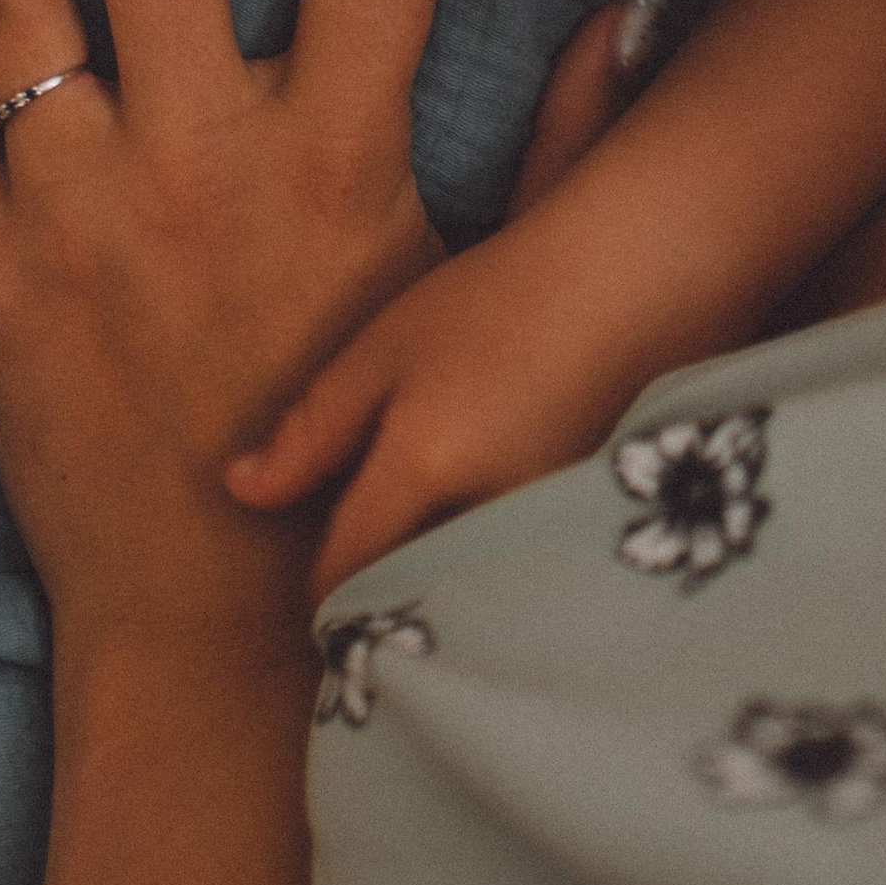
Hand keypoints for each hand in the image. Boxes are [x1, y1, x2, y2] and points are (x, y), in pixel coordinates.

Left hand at [227, 0, 671, 595]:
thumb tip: (241, 492)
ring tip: (433, 583)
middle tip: (367, 612)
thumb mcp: (390, 343)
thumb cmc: (507, 292)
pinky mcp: (593, 527)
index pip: (345, 571)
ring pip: (469, 597)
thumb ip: (314, 425)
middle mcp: (485, 512)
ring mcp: (546, 525)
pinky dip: (501, 579)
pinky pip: (524, 580)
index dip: (319, 599)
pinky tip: (502, 553)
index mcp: (423, 466)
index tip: (313, 609)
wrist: (644, 267)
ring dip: (442, 600)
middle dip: (383, 617)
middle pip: (408, 602)